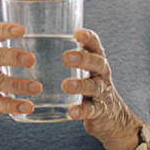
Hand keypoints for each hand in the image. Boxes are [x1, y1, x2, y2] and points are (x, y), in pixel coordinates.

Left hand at [62, 29, 139, 149]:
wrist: (112, 116)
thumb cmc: (90, 85)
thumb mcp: (85, 70)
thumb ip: (70, 55)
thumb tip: (37, 40)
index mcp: (97, 61)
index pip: (95, 46)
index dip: (88, 38)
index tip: (77, 33)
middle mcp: (102, 74)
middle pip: (97, 63)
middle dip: (83, 59)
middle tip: (66, 57)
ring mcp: (103, 92)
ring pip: (94, 87)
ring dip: (80, 85)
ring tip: (66, 85)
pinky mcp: (100, 110)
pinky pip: (92, 110)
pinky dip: (82, 110)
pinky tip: (72, 112)